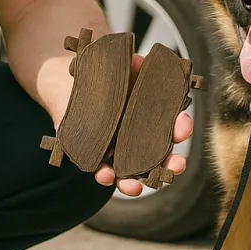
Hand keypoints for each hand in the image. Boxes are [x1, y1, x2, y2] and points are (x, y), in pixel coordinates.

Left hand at [92, 52, 193, 196]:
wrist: (67, 77)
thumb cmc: (101, 74)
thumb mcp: (122, 64)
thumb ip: (136, 64)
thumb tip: (147, 63)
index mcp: (147, 118)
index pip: (171, 127)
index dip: (180, 128)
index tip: (183, 128)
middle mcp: (133, 138)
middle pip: (157, 158)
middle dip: (169, 165)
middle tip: (177, 166)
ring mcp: (113, 148)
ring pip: (129, 172)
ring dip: (134, 183)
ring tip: (136, 186)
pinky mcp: (90, 152)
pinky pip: (99, 168)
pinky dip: (104, 174)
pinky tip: (106, 174)